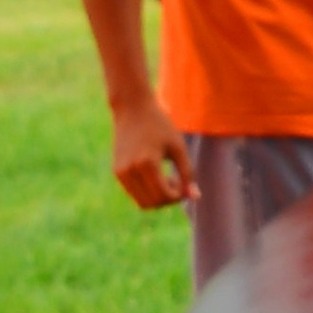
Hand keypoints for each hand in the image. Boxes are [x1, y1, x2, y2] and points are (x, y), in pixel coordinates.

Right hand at [109, 91, 196, 210]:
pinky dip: (147, 191)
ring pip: (141, 202)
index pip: (163, 196)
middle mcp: (130, 171)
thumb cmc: (160, 125)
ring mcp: (121, 172)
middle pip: (151, 203)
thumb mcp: (178, 147)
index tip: (185, 186)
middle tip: (177, 182)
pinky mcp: (117, 171)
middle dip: (167, 199)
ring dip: (157, 197)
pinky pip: (134, 192)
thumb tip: (195, 197)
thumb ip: (188, 173)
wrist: (133, 109)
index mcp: (147, 164)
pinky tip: (156, 174)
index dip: (178, 196)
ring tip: (167, 178)